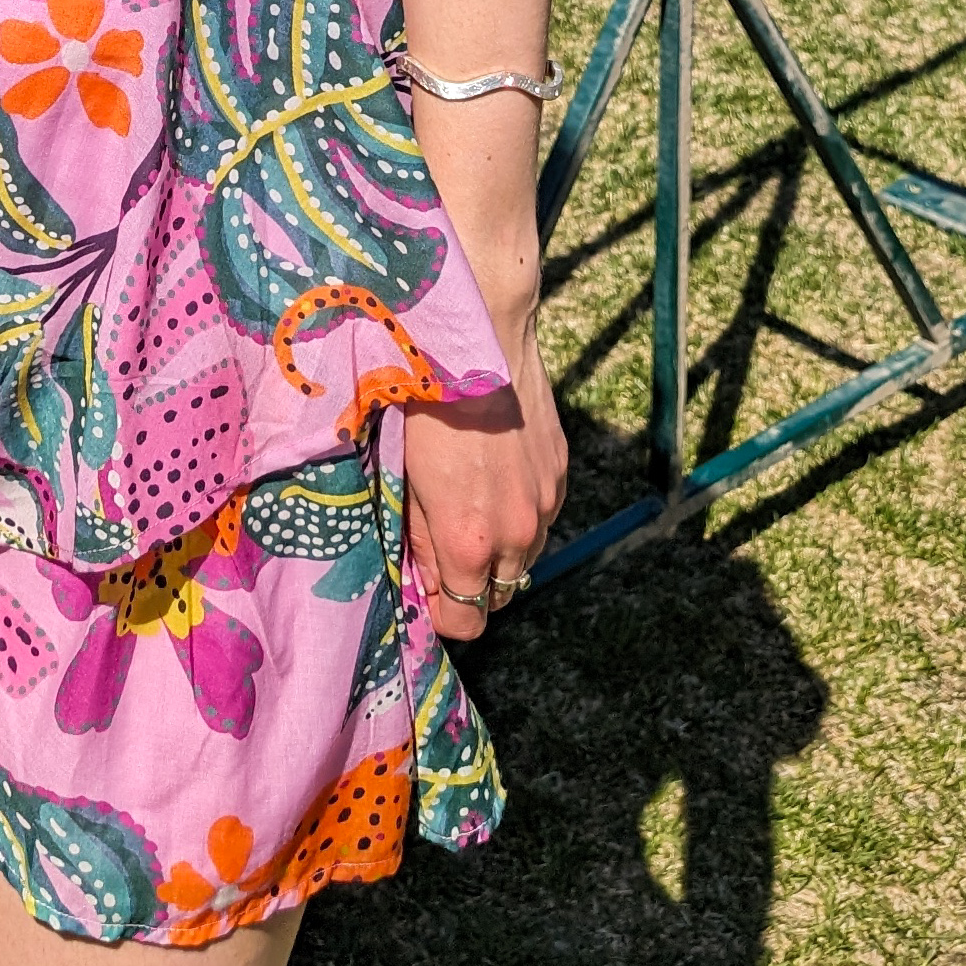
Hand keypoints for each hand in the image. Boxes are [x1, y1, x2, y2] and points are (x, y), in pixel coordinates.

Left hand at [401, 307, 566, 644]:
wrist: (481, 342)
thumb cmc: (425, 406)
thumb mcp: (405, 478)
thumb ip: (417, 540)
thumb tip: (423, 582)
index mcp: (468, 540)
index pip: (465, 622)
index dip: (441, 613)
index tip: (423, 590)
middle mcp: (515, 533)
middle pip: (498, 598)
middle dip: (469, 587)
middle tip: (441, 551)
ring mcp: (544, 505)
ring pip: (523, 561)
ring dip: (497, 553)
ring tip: (468, 511)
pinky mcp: (560, 477)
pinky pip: (540, 520)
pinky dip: (519, 517)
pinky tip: (495, 481)